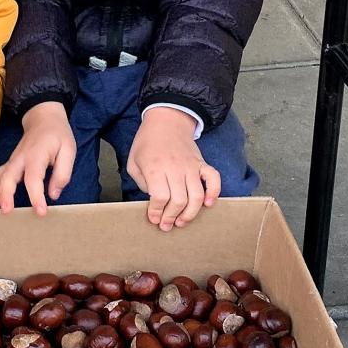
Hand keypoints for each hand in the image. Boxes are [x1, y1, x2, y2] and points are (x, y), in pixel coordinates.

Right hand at [0, 102, 76, 215]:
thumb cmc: (58, 135)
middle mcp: (20, 158)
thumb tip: (53, 195)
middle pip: (7, 177)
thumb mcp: (69, 150)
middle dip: (5, 195)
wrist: (44, 119)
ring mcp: (12, 161)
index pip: (33, 178)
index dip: (36, 196)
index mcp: (36, 155)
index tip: (40, 212)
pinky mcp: (10, 164)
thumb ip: (63, 173)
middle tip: (7, 212)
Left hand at [125, 106, 219, 230]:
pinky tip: (208, 204)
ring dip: (190, 213)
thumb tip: (154, 201)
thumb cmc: (147, 143)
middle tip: (166, 225)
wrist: (166, 121)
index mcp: (155, 168)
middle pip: (179, 200)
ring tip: (181, 221)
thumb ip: (142, 183)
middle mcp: (175, 168)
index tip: (154, 219)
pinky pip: (213, 179)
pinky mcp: (201, 163)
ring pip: (197, 195)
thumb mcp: (134, 162)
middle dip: (172, 217)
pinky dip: (214, 192)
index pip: (160, 197)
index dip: (157, 212)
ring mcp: (191, 166)